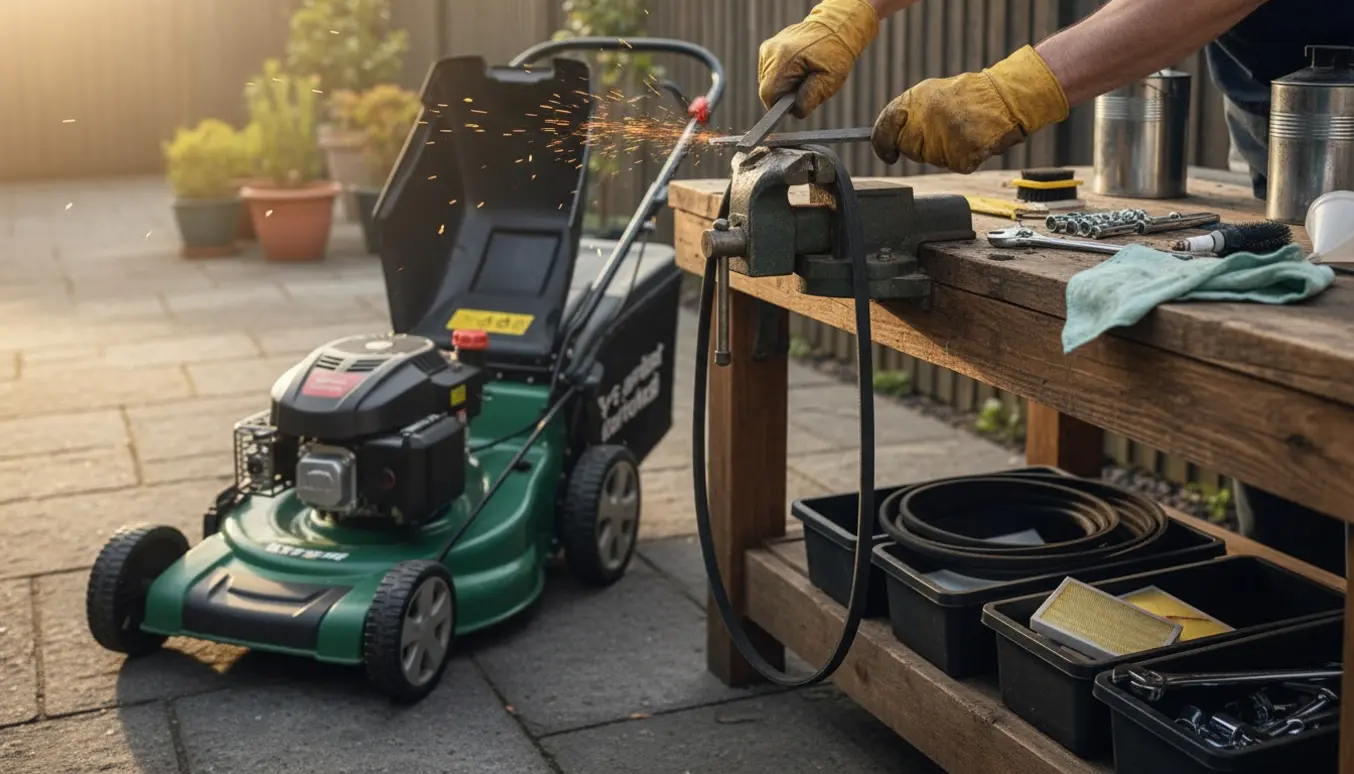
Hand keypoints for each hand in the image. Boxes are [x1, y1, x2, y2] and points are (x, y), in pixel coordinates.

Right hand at [757, 0, 879, 118]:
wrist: (836, 27)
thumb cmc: (835, 53)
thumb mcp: (830, 81)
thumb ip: (810, 99)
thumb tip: (795, 112)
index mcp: (784, 58)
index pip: (768, 95)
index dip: (780, 106)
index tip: (795, 103)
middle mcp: (771, 51)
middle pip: (766, 89)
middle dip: (784, 94)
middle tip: (805, 85)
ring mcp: (768, 48)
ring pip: (767, 81)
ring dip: (783, 85)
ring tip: (803, 75)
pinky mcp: (768, 48)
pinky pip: (769, 72)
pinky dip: (781, 76)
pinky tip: (797, 69)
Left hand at [870, 46, 1068, 173]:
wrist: (1006, 96)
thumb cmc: (970, 95)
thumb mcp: (933, 93)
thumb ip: (909, 113)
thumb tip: (888, 139)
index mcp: (915, 100)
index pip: (885, 128)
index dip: (882, 144)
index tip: (887, 154)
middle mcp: (925, 118)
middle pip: (908, 149)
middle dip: (920, 146)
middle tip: (943, 131)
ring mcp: (943, 138)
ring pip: (931, 159)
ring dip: (944, 151)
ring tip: (962, 130)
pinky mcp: (961, 155)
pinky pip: (955, 165)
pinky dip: (965, 157)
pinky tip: (974, 140)